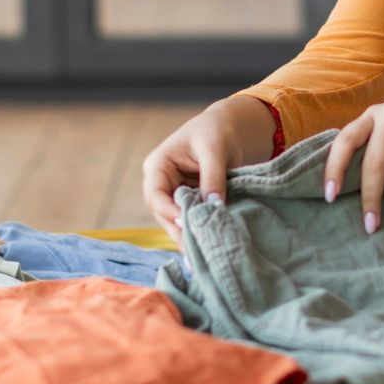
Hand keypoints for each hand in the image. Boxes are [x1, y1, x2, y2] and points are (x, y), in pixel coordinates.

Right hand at [141, 99, 261, 238]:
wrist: (228, 128)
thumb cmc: (215, 131)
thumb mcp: (214, 149)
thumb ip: (212, 177)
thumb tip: (213, 205)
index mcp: (158, 166)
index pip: (155, 195)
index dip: (169, 212)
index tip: (187, 224)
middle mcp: (162, 183)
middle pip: (164, 214)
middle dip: (179, 231)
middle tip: (196, 252)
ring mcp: (175, 194)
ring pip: (176, 221)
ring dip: (189, 236)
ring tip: (203, 255)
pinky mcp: (190, 201)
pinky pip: (191, 219)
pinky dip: (200, 230)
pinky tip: (209, 245)